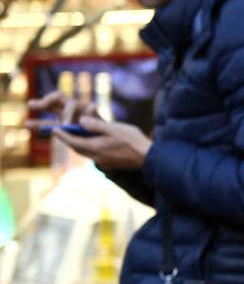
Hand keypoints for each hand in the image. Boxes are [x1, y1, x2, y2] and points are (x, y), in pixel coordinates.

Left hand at [25, 92, 150, 170]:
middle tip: (61, 132)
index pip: (73, 141)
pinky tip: (93, 143)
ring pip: (85, 152)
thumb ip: (95, 125)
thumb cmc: (133, 141)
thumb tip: (81, 121)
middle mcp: (96, 157)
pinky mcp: (110, 163)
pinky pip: (94, 155)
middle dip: (68, 140)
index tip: (54, 129)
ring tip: (75, 136)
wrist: (149, 158)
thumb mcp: (113, 129)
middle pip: (77, 148)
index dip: (62, 135)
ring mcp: (104, 162)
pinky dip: (88, 147)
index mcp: (95, 148)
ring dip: (78, 144)